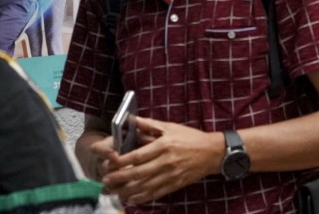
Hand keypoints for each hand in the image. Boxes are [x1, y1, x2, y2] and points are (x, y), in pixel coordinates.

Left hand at [104, 117, 224, 205]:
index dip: (121, 161)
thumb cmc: (190, 138)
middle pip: (138, 173)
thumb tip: (132, 120)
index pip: (138, 155)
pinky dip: (141, 198)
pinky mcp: (174, 185)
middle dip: (119, 178)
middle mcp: (166, 162)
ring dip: (126, 191)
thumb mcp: (171, 127)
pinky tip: (131, 199)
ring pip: (144, 187)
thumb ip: (150, 124)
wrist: (212, 153)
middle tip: (106, 179)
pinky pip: (155, 194)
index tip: (109, 163)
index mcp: (164, 145)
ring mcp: (170, 175)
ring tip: (114, 191)